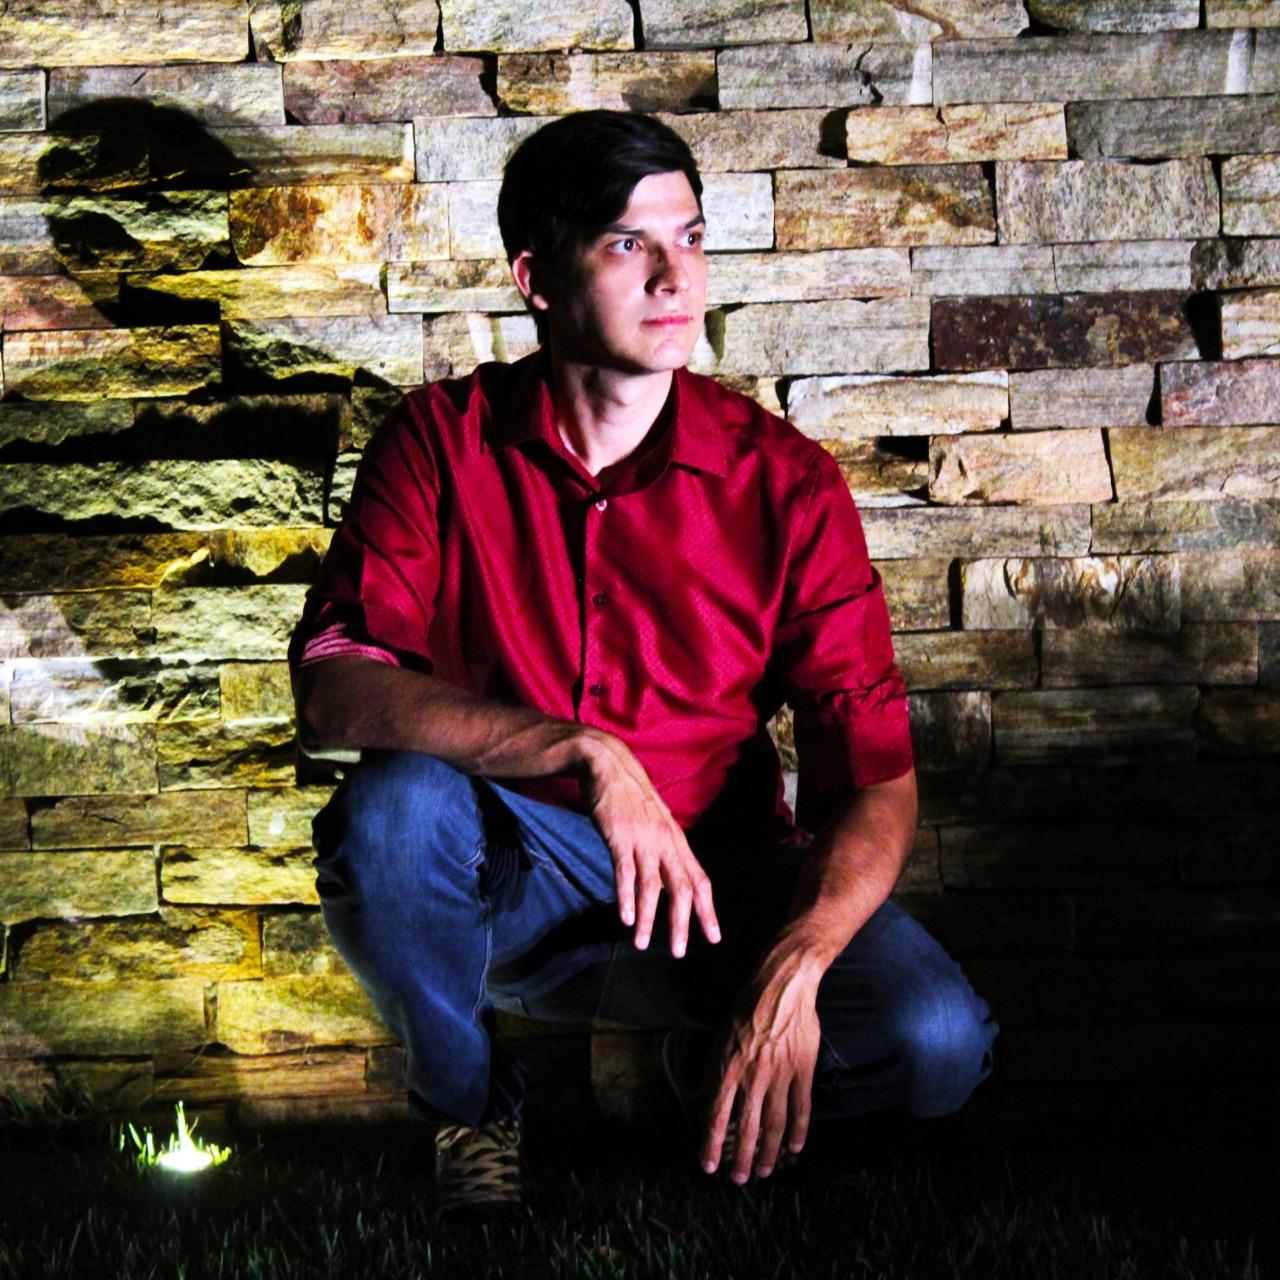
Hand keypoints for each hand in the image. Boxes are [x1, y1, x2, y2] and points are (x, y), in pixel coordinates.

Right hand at [577, 729, 719, 956]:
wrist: (609, 765)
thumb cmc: (631, 797)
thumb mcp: (657, 823)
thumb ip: (664, 850)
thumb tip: (669, 880)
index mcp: (676, 841)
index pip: (700, 880)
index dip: (708, 910)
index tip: (714, 937)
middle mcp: (666, 842)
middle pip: (682, 888)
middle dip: (683, 923)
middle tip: (680, 952)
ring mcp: (643, 839)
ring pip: (652, 886)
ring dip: (649, 918)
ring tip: (643, 944)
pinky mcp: (619, 836)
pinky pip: (625, 871)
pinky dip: (626, 896)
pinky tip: (626, 918)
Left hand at [701, 949, 821, 1182]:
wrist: (782, 986)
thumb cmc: (746, 1008)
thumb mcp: (721, 1037)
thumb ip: (715, 1072)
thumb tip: (701, 1100)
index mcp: (728, 1066)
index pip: (716, 1115)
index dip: (710, 1143)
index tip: (707, 1166)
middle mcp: (753, 1076)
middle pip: (746, 1127)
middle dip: (739, 1157)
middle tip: (737, 1179)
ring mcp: (780, 1075)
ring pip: (774, 1124)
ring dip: (767, 1152)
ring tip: (763, 1171)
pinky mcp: (802, 1070)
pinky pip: (801, 1108)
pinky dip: (799, 1131)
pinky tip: (795, 1148)